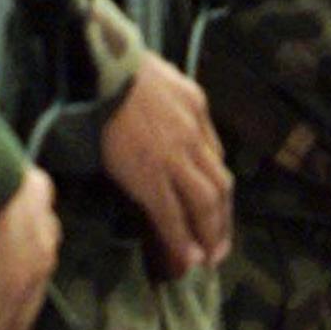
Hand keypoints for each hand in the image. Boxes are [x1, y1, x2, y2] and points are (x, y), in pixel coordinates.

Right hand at [100, 54, 233, 276]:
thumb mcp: (168, 80)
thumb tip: (180, 127)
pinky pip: (171, 213)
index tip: (215, 209)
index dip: (215, 188)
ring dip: (209, 234)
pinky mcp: (150, 176)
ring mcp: (175, 159)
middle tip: (220, 247)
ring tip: (207, 259)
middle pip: (220, 186)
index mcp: (198, 112)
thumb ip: (178, 106)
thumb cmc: (126, 70)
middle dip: (223, 220)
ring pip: (205, 203)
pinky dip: (181, 238)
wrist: (107, 71)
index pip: (215, 159)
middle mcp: (195, 138)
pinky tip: (186, 258)